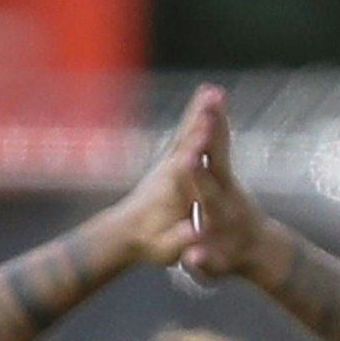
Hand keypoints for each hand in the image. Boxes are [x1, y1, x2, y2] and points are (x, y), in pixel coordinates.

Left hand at [101, 86, 216, 266]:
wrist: (127, 231)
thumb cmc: (150, 242)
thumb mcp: (165, 249)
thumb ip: (179, 240)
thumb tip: (195, 233)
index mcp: (173, 191)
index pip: (186, 168)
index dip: (195, 151)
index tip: (205, 134)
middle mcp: (171, 171)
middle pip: (187, 141)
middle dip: (199, 121)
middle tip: (211, 100)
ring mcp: (171, 162)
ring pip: (187, 132)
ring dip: (199, 111)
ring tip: (212, 91)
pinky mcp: (175, 159)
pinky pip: (188, 132)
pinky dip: (197, 115)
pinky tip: (207, 100)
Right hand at [172, 86, 286, 284]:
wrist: (261, 250)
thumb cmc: (231, 261)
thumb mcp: (216, 269)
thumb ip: (204, 263)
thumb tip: (193, 257)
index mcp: (221, 214)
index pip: (208, 193)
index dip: (198, 177)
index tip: (188, 159)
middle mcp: (228, 192)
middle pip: (219, 161)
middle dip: (211, 138)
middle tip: (207, 112)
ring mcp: (230, 179)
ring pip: (221, 146)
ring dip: (216, 120)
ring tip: (211, 94)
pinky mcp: (228, 171)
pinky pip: (221, 142)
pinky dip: (217, 121)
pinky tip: (212, 99)